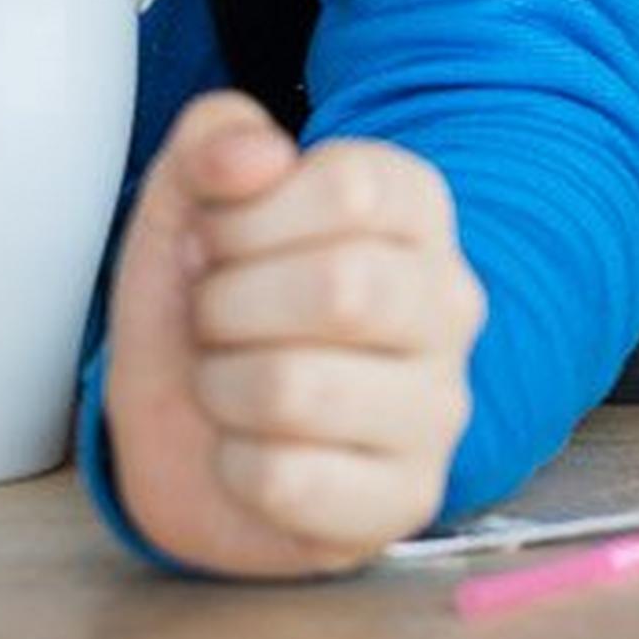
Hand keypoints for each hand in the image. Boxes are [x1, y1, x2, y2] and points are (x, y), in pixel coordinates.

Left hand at [102, 94, 484, 576]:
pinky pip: (287, 480)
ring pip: (296, 389)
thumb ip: (215, 142)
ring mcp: (439, 406)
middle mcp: (449, 302)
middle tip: (213, 320)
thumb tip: (255, 156)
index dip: (245, 217)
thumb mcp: (188, 205)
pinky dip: (233, 467)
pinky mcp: (408, 497)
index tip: (217, 241)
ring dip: (221, 387)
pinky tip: (252, 451)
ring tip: (230, 384)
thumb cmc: (211, 307)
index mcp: (415, 209)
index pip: (349, 188)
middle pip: (340, 287)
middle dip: (227, 306)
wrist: (188, 434)